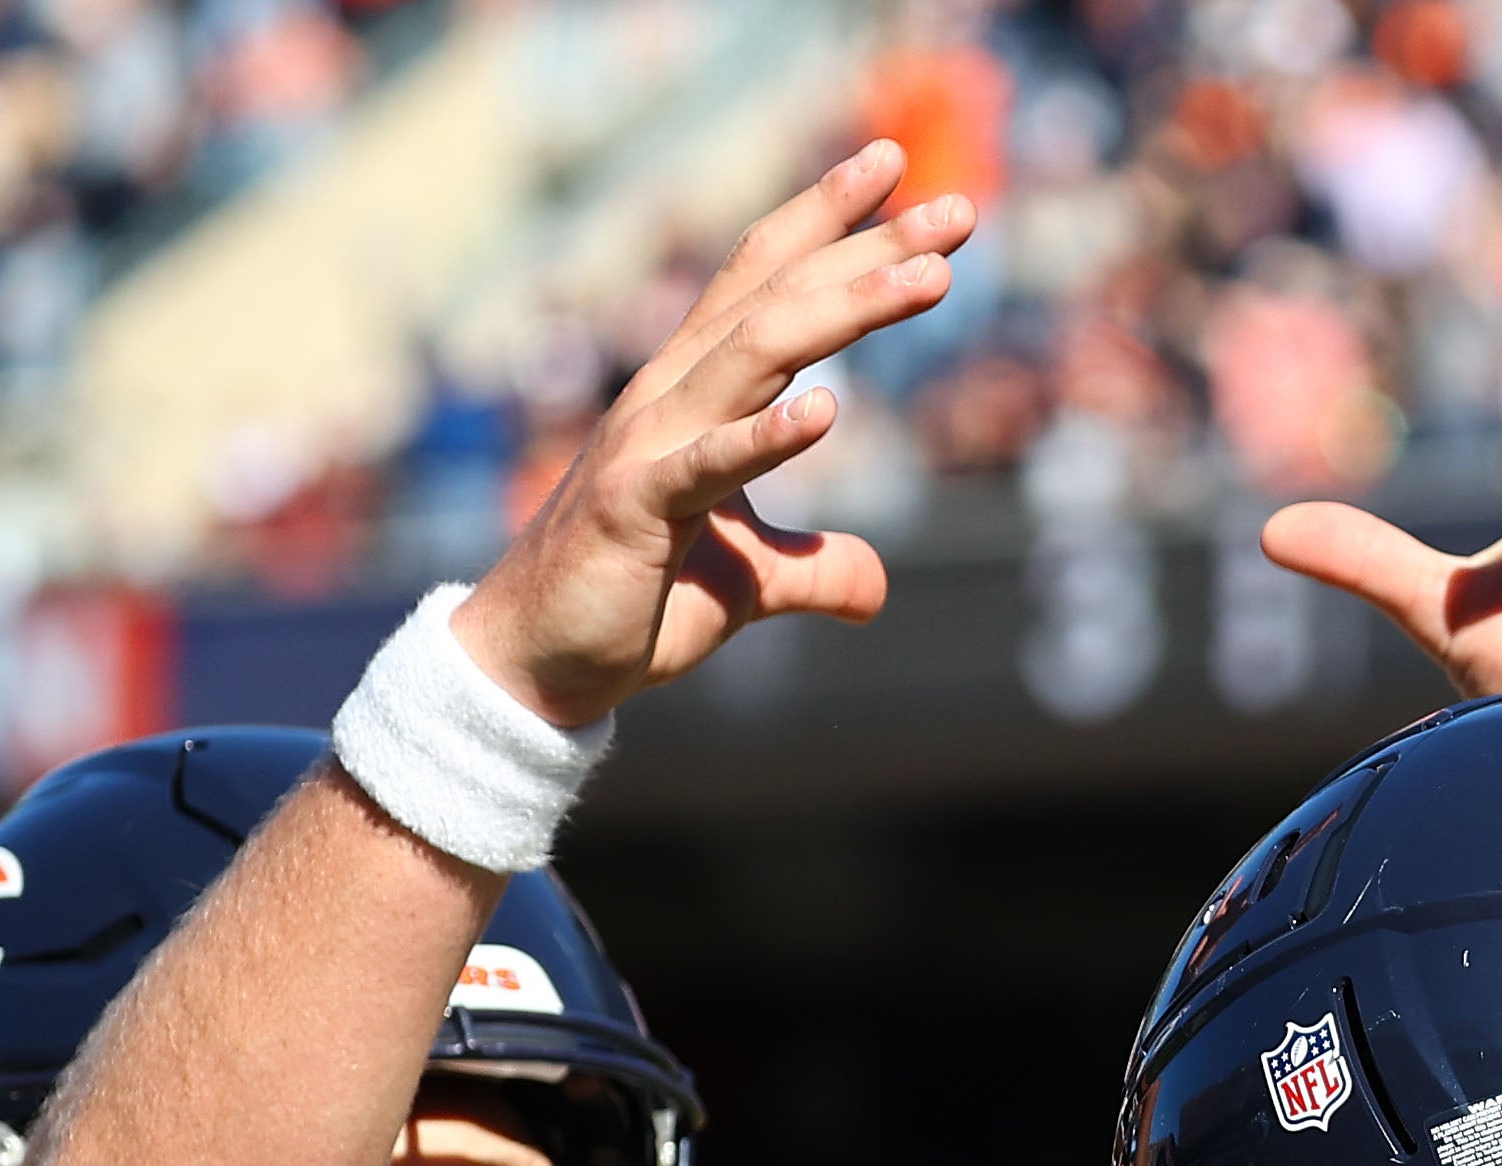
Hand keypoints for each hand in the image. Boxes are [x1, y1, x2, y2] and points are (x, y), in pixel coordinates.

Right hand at [452, 143, 977, 730]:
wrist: (542, 665)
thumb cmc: (636, 604)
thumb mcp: (751, 582)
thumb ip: (815, 570)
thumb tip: (877, 587)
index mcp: (697, 391)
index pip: (768, 281)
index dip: (833, 222)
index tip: (900, 165)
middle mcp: (672, 395)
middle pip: (781, 296)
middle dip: (870, 249)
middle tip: (960, 209)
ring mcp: (650, 444)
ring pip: (757, 353)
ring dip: (848, 310)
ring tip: (932, 279)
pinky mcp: (635, 508)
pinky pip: (708, 466)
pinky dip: (765, 437)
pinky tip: (826, 412)